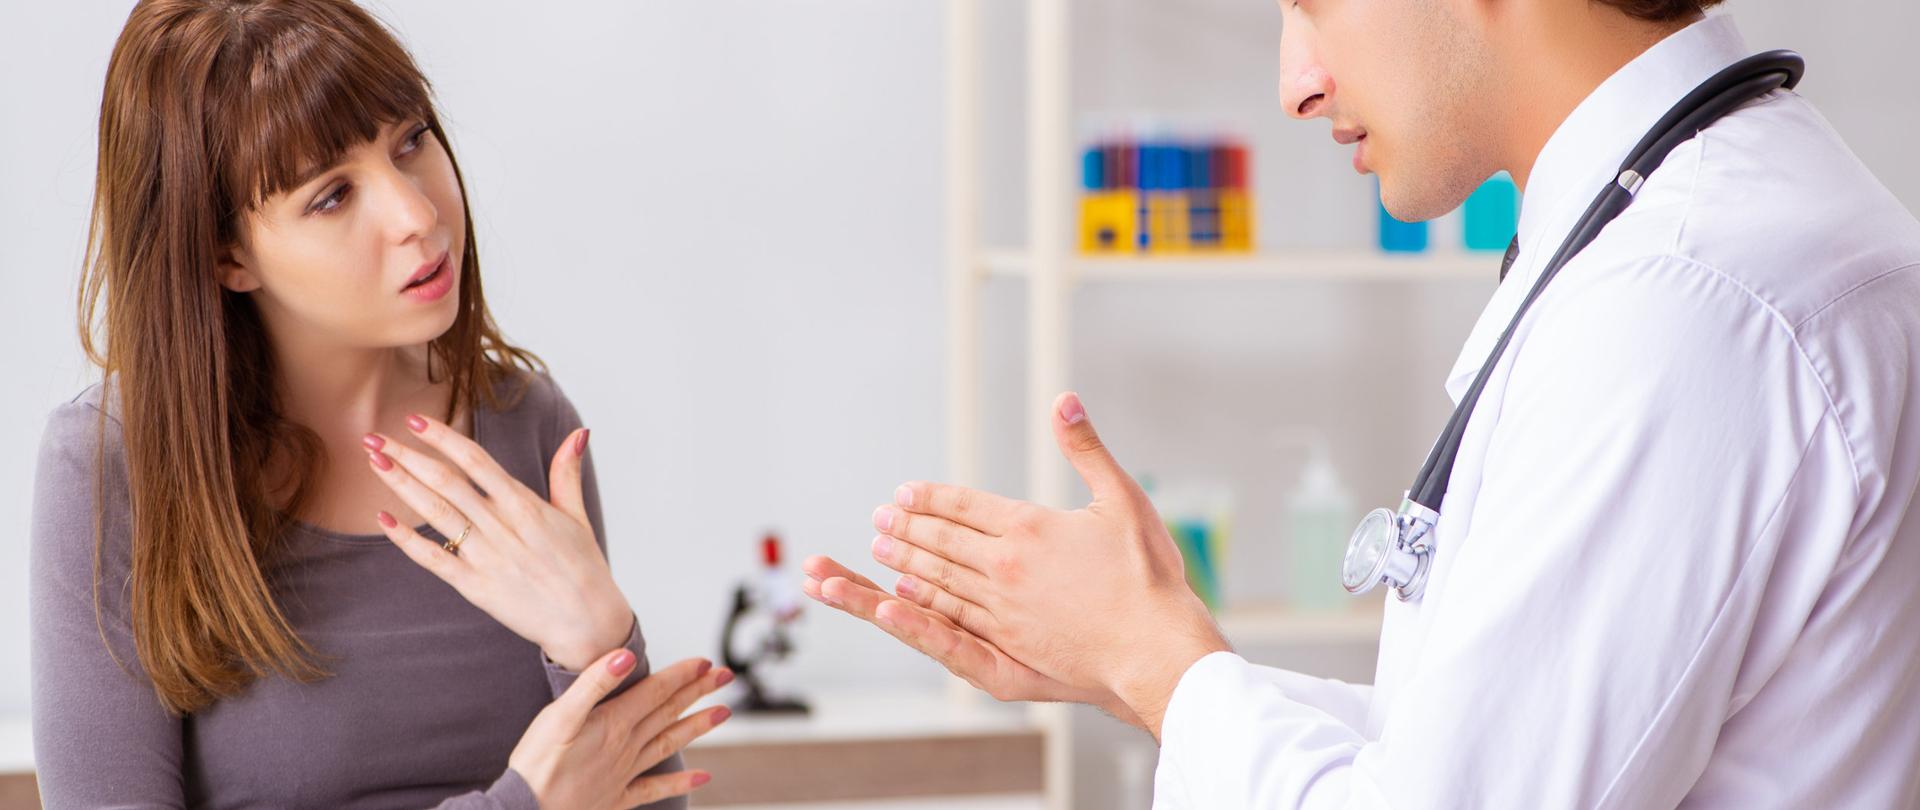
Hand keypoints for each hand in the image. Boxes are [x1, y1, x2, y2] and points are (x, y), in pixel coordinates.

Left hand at [363, 416, 631, 670]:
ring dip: (401, 485)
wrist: (587, 622)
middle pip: (445, 482)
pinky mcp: (475, 586)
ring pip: (435, 513)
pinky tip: (383, 518)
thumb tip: (580, 432)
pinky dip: (406, 539)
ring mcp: (486, 557)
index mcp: (525, 505)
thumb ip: (567, 472)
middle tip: (373, 436)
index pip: (475, 460)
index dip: (442, 437)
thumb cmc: (584, 568)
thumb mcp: (577, 516)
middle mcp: (502, 527)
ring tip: (374, 461)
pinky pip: (434, 559)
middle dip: (406, 455)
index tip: (414, 419)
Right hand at [511, 649, 732, 808]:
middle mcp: (625, 747)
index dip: (682, 674)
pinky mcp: (616, 798)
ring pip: (669, 744)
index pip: (656, 691)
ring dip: (698, 727)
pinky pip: (654, 788)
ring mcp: (624, 774)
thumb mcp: (558, 717)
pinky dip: (680, 784)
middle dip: (699, 691)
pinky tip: (703, 779)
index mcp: (613, 724)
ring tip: (724, 713)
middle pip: (669, 712)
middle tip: (727, 676)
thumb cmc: (535, 765)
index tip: (707, 661)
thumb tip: (626, 658)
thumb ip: (593, 685)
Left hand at [823, 392, 1229, 738]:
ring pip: (939, 580)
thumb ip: (1086, 449)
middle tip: (878, 518)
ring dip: (905, 562)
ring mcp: (1002, 609)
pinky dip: (919, 606)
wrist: (1156, 648)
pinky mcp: (1006, 647)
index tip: (903, 492)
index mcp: (1030, 527)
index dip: (930, 497)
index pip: (964, 505)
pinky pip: (950, 620)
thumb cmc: (1149, 576)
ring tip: (880, 548)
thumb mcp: (1123, 499)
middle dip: (907, 527)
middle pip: (942, 542)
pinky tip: (900, 599)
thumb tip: (1064, 400)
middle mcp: (1006, 566)